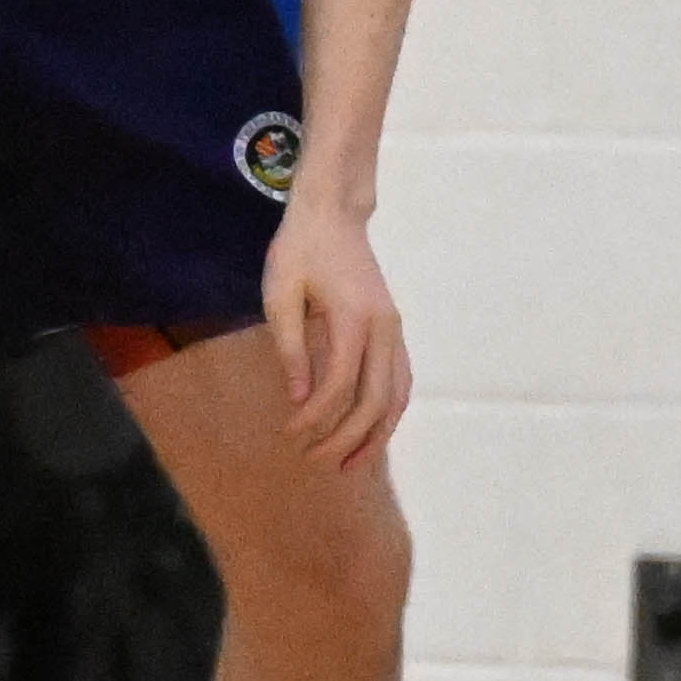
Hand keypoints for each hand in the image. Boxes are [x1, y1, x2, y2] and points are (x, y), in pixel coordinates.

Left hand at [262, 200, 412, 471]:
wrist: (333, 215)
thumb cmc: (299, 250)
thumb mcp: (280, 295)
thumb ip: (290, 348)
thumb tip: (300, 399)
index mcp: (353, 319)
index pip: (338, 386)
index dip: (315, 418)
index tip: (290, 433)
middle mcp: (383, 329)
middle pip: (375, 401)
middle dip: (347, 438)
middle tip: (314, 460)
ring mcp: (394, 329)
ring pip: (397, 396)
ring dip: (377, 435)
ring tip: (351, 465)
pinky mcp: (394, 329)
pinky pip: (400, 381)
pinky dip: (389, 412)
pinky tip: (371, 432)